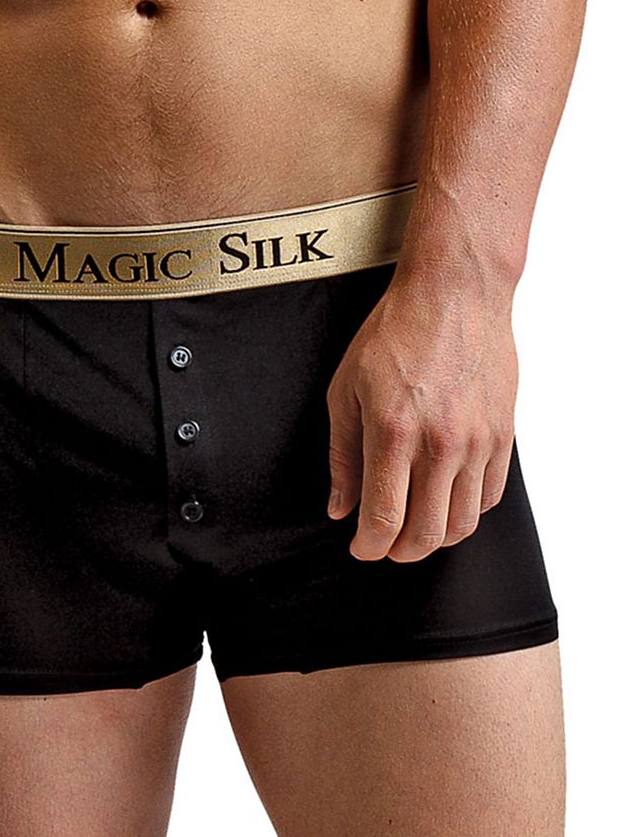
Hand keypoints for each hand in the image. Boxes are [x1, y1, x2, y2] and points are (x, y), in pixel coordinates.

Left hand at [326, 268, 516, 561]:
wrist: (454, 294)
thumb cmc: (394, 333)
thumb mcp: (346, 389)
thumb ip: (343, 455)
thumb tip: (341, 507)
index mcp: (393, 432)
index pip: (383, 518)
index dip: (369, 546)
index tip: (361, 548)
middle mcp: (441, 443)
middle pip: (426, 534)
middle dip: (399, 552)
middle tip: (385, 545)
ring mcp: (478, 441)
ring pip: (462, 523)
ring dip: (434, 537)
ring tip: (413, 525)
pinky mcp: (503, 435)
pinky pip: (489, 497)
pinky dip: (465, 512)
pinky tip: (444, 500)